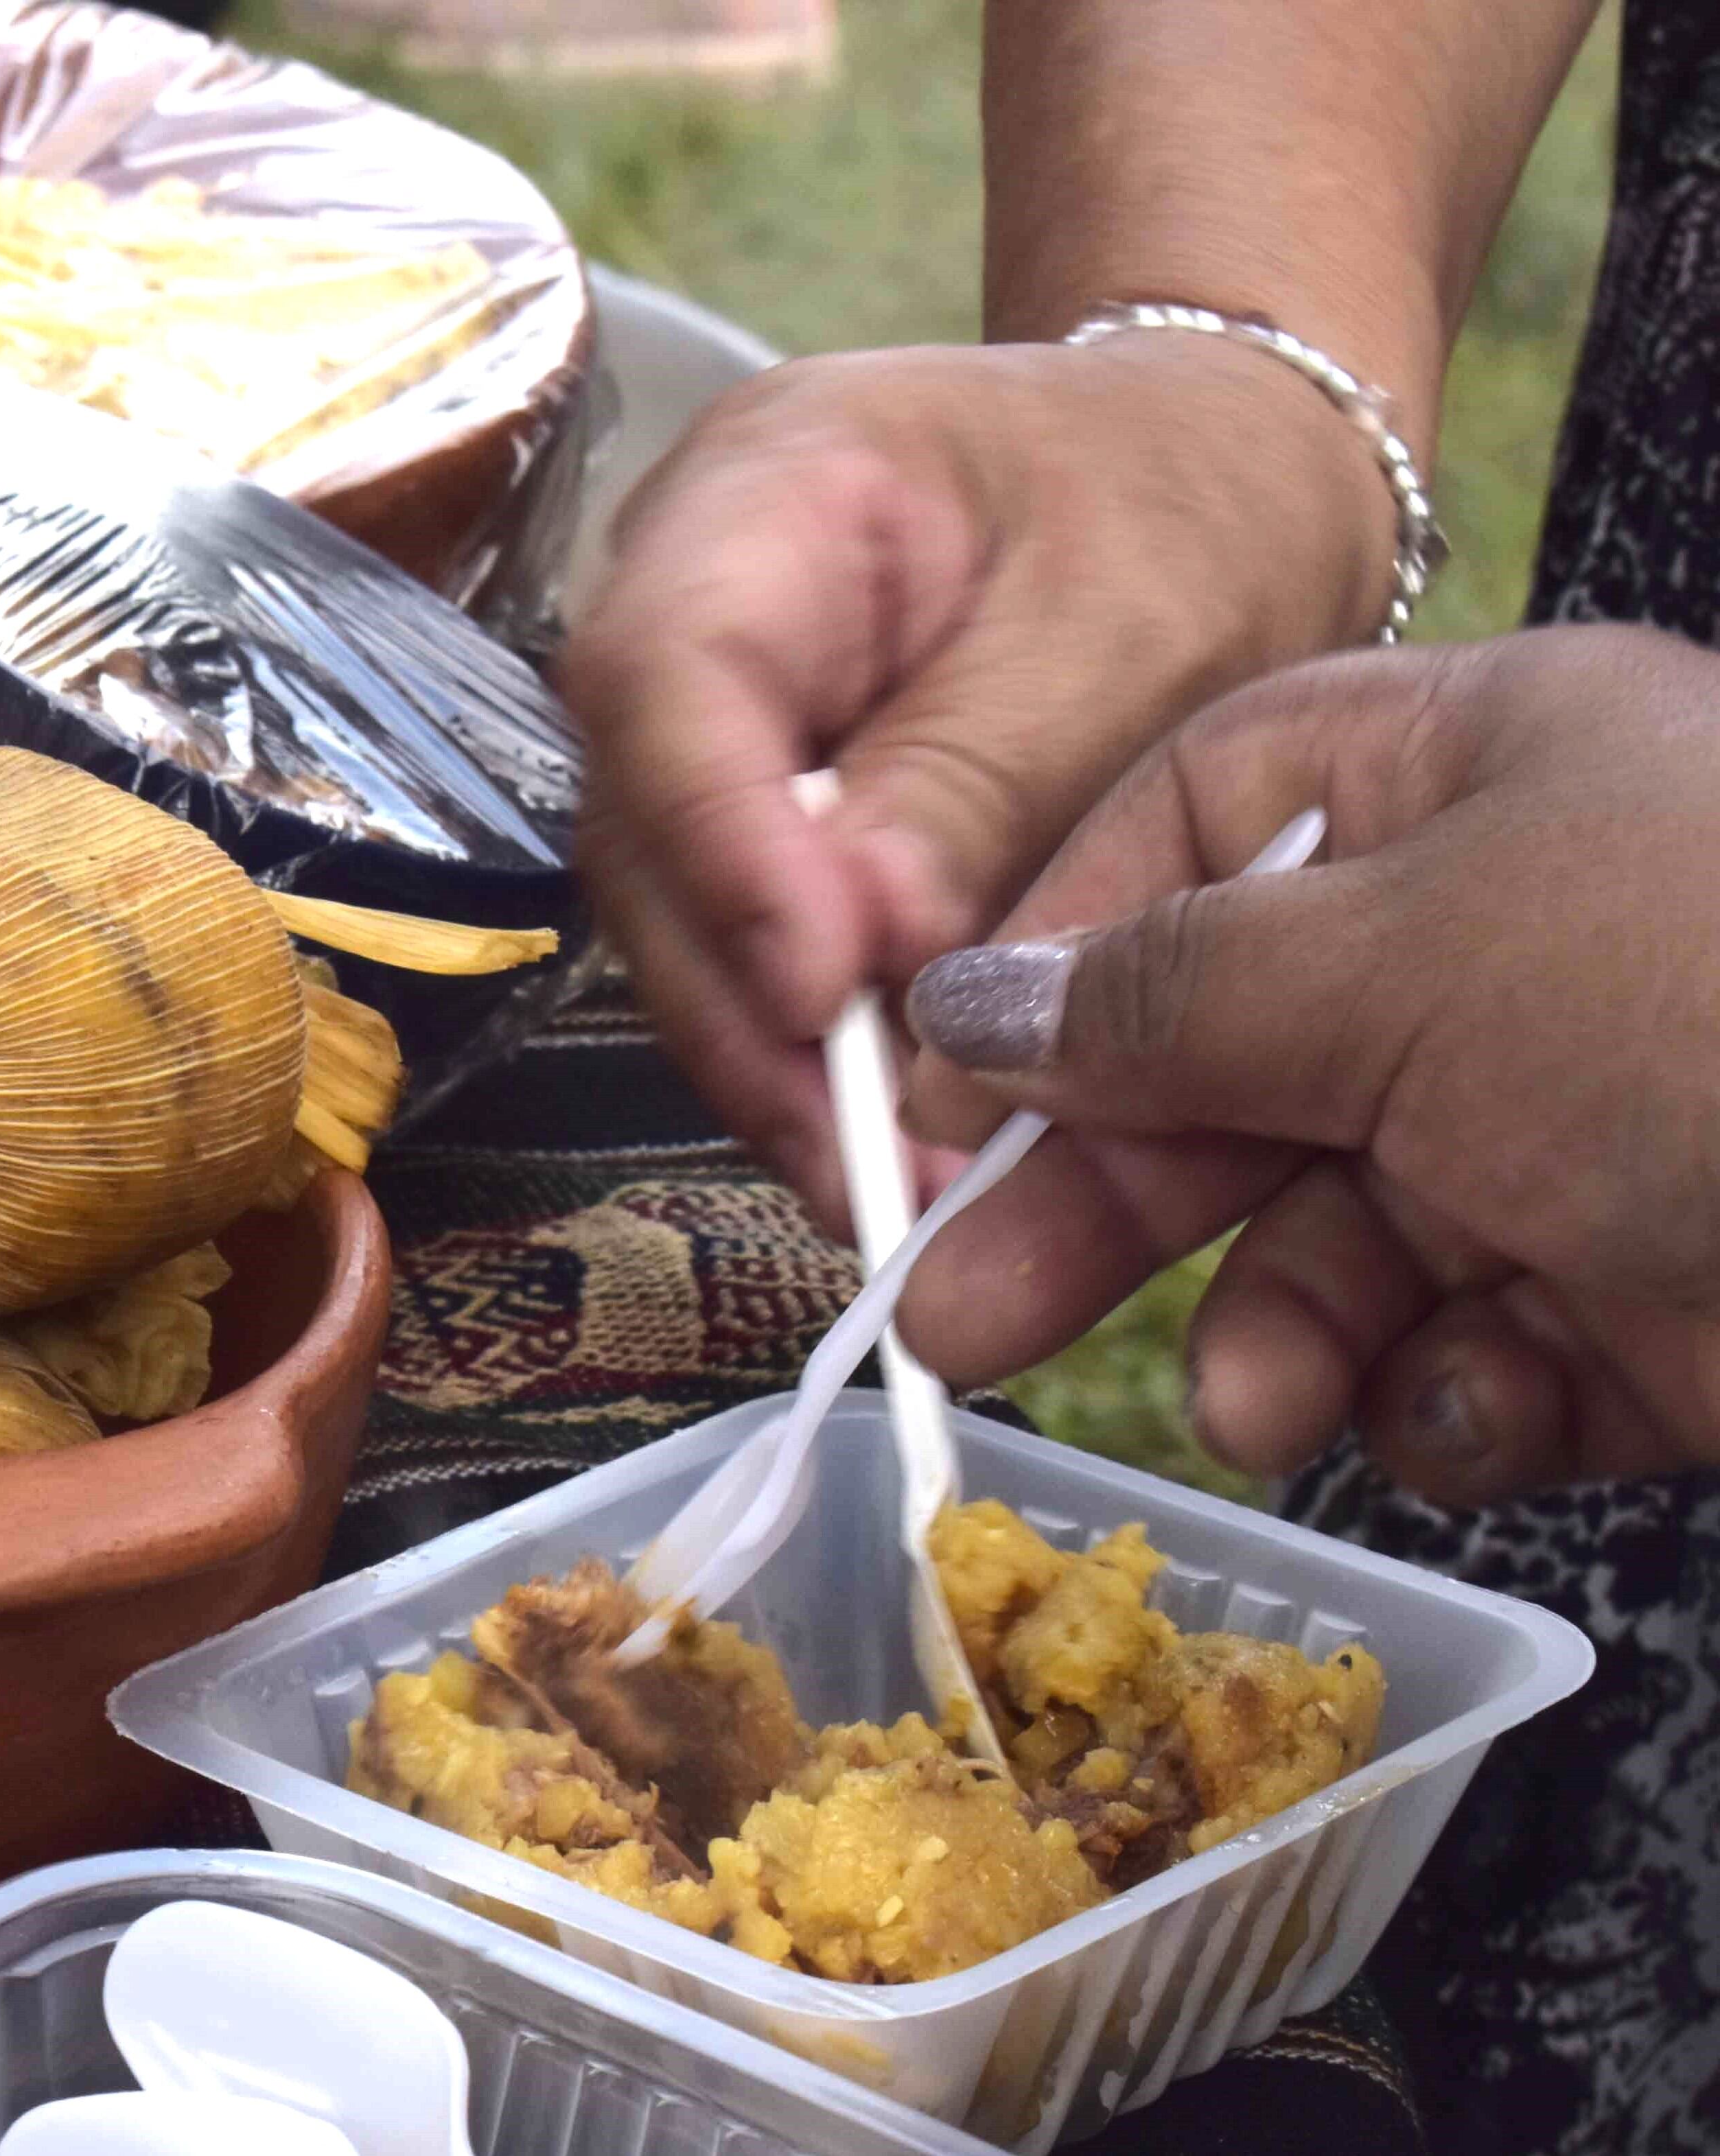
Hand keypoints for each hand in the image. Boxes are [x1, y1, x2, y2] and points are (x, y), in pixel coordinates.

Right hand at [559, 335, 1396, 1224]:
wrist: (1217, 476)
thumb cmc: (1189, 508)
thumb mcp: (1131, 628)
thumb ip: (987, 777)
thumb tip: (868, 949)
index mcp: (767, 489)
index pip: (667, 676)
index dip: (719, 849)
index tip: (823, 994)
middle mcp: (691, 607)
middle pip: (646, 828)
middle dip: (746, 1010)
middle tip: (862, 1166)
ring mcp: (709, 715)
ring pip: (679, 914)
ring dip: (775, 1063)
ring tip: (889, 1190)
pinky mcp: (755, 808)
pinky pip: (750, 942)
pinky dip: (816, 1053)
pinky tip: (892, 1146)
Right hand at [897, 624, 1719, 1504]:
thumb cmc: (1706, 1012)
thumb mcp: (1404, 960)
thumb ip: (1161, 990)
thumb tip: (962, 1004)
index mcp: (1482, 773)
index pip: (1198, 825)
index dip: (1059, 951)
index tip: (936, 1080)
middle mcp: (1524, 940)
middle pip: (1243, 1057)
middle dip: (1108, 1196)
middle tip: (954, 1316)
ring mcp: (1590, 1124)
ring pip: (1348, 1232)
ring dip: (1289, 1326)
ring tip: (1264, 1406)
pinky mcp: (1652, 1299)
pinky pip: (1479, 1344)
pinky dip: (1470, 1388)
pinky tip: (1512, 1397)